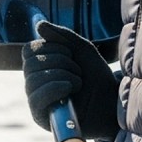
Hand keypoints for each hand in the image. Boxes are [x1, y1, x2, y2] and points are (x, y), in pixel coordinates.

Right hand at [21, 21, 118, 140]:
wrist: (112, 103)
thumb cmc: (97, 78)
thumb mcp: (82, 50)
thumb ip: (61, 36)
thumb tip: (39, 25)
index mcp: (40, 66)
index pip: (28, 50)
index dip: (50, 47)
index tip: (70, 54)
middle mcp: (33, 83)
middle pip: (30, 63)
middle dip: (60, 61)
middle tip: (77, 71)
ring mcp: (35, 100)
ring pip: (34, 78)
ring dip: (63, 75)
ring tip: (78, 83)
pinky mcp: (40, 116)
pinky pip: (37, 97)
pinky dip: (56, 88)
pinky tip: (70, 91)